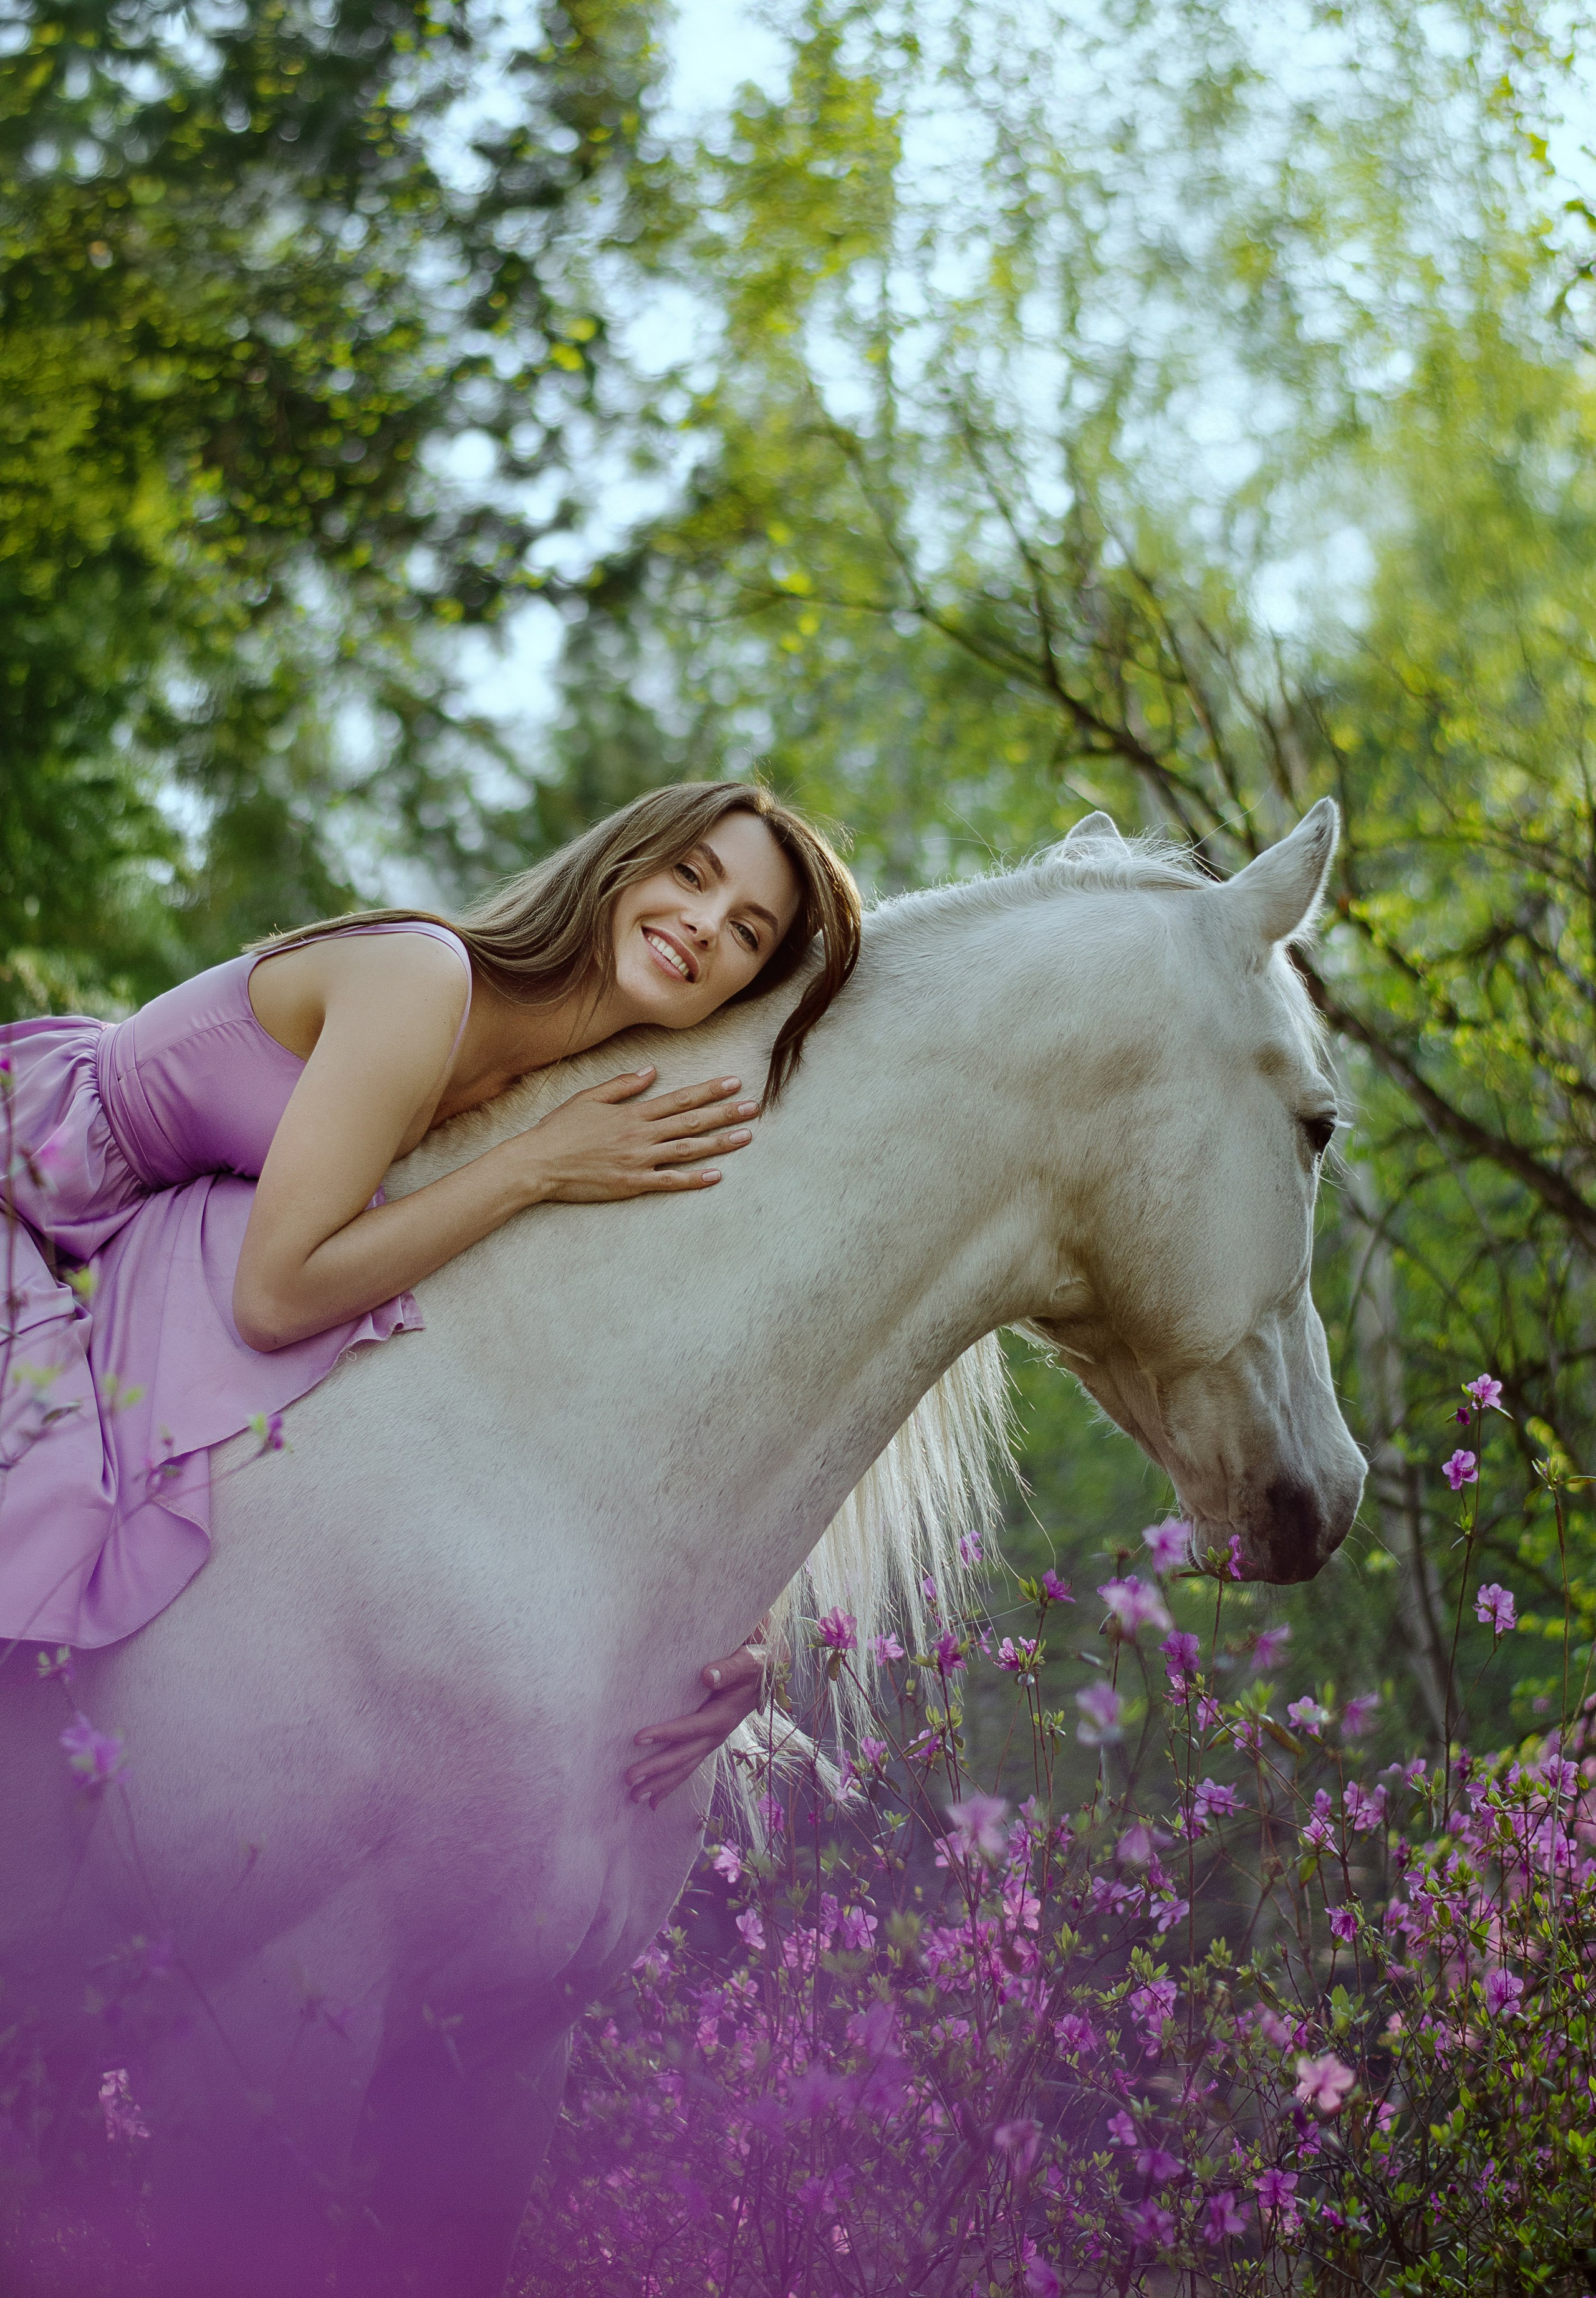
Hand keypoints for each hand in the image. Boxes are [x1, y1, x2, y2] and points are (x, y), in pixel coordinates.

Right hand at [517, 1068, 760, 1203]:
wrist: (538, 1163)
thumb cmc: (559, 1130)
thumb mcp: (588, 1098)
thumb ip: (622, 1085)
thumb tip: (651, 1071)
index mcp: (633, 1113)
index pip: (680, 1098)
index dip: (710, 1090)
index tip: (734, 1082)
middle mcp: (641, 1134)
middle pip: (692, 1121)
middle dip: (726, 1113)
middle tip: (754, 1107)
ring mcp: (639, 1160)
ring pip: (688, 1149)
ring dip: (720, 1143)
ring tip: (746, 1136)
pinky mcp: (632, 1183)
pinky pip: (670, 1182)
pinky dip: (694, 1179)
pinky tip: (717, 1175)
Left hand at [625, 1633, 769, 1807]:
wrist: (765, 1677)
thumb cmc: (753, 1667)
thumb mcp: (748, 1662)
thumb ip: (730, 1668)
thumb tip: (707, 1675)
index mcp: (723, 1716)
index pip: (691, 1728)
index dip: (666, 1733)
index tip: (638, 1739)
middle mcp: (717, 1735)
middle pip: (684, 1756)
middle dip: (657, 1769)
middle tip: (629, 1780)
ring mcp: (712, 1742)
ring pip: (685, 1767)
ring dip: (660, 1783)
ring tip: (635, 1797)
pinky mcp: (707, 1743)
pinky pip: (688, 1766)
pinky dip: (671, 1784)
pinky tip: (655, 1800)